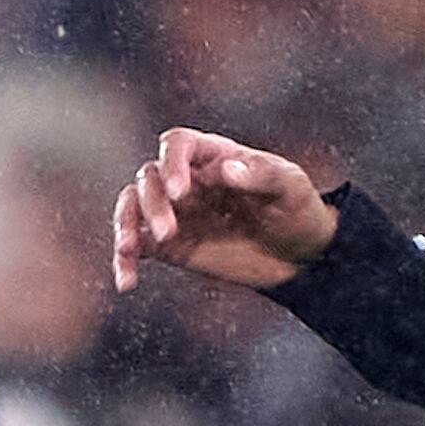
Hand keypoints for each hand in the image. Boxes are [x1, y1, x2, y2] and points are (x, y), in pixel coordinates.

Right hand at [112, 128, 337, 292]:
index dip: (172, 162)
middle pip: (150, 177)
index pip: (178, 144)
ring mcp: (176, 211)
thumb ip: (261, 174)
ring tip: (130, 249)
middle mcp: (188, 179)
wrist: (299, 254)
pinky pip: (136, 246)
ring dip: (125, 224)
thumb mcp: (291, 187)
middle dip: (152, 202)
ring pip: (132, 205)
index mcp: (215, 156)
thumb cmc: (297, 209)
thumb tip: (225, 169)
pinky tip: (127, 281)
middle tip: (168, 232)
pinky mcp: (169, 245)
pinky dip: (125, 261)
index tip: (180, 191)